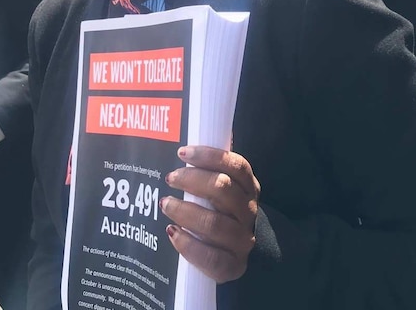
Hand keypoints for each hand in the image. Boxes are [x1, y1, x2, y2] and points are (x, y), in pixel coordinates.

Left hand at [160, 145, 259, 283]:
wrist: (231, 255)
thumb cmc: (217, 215)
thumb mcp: (219, 193)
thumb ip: (207, 174)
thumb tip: (183, 149)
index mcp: (249, 188)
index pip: (237, 165)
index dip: (209, 156)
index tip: (182, 153)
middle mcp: (249, 212)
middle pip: (224, 189)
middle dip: (192, 180)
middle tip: (170, 178)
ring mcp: (243, 240)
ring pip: (215, 223)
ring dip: (185, 211)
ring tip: (165, 204)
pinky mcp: (232, 266)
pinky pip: (211, 257)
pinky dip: (188, 244)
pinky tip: (172, 233)